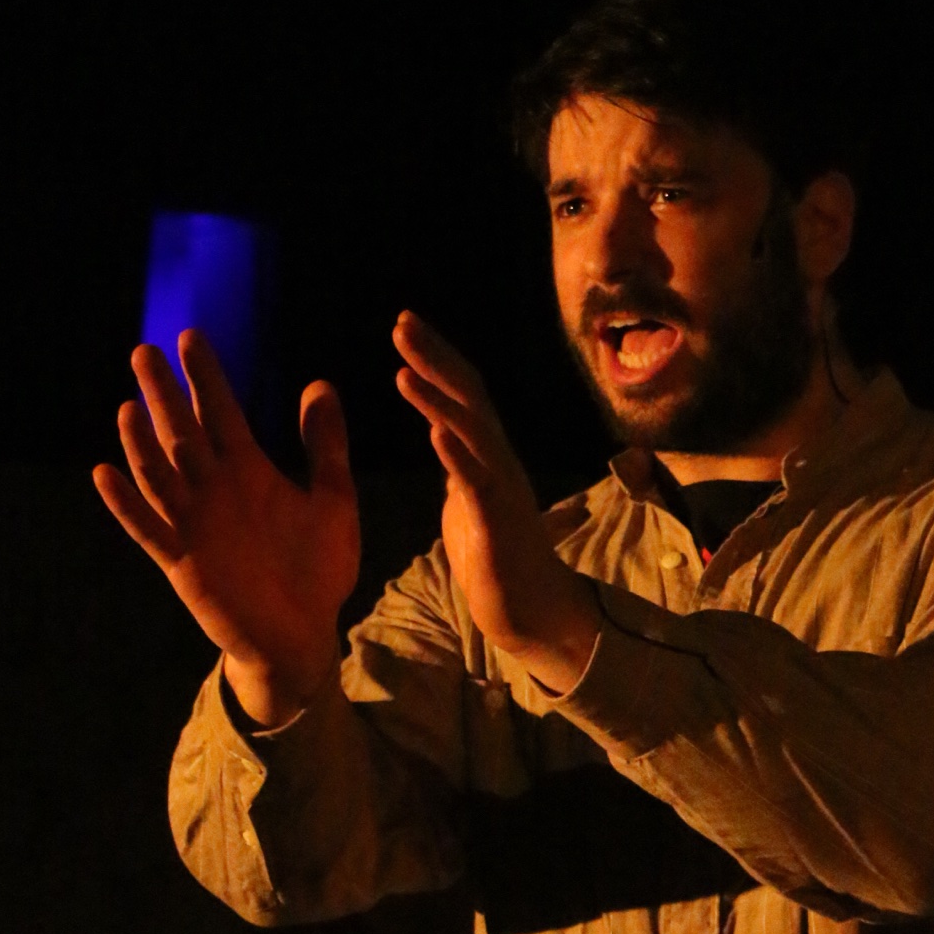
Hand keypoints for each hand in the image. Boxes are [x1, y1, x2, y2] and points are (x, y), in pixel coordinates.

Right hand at [92, 330, 359, 725]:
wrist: (302, 634)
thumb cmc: (317, 568)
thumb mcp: (332, 499)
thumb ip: (325, 445)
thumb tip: (320, 384)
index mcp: (248, 472)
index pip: (221, 413)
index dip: (206, 377)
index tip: (191, 338)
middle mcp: (214, 491)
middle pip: (182, 433)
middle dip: (164, 395)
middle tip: (144, 352)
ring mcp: (195, 525)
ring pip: (159, 475)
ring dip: (140, 443)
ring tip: (128, 407)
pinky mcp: (183, 562)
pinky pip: (149, 529)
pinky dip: (126, 504)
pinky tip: (105, 473)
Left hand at [392, 311, 600, 692]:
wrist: (531, 610)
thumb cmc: (497, 557)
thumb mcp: (468, 498)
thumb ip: (457, 462)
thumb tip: (440, 428)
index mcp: (487, 455)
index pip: (462, 393)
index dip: (435, 358)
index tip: (404, 326)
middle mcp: (499, 461)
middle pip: (469, 396)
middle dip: (435, 357)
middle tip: (401, 322)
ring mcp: (501, 490)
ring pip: (473, 432)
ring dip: (438, 399)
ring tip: (404, 369)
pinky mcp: (497, 524)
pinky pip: (477, 483)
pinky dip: (456, 455)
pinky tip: (434, 432)